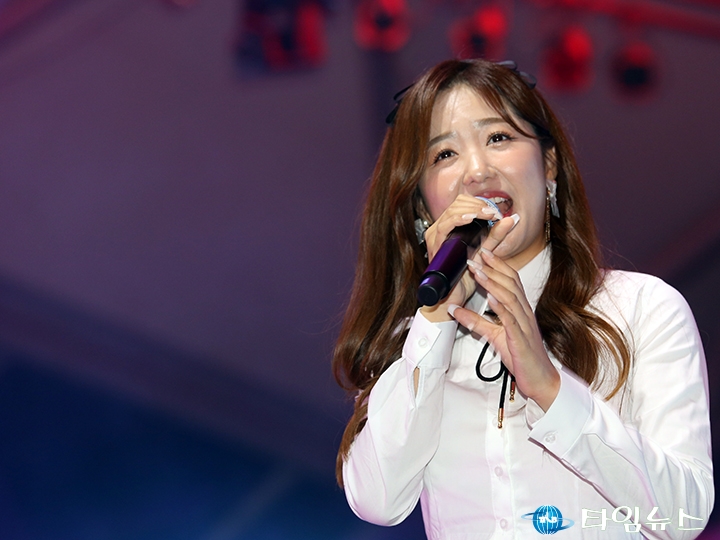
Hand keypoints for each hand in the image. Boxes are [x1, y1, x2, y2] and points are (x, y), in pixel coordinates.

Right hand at [420, 195, 512, 321]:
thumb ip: (496, 235)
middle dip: (477, 205)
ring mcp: (436, 236)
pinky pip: (444, 226)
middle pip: (457, 204)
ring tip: (486, 214)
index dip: (479, 203)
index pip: (463, 203)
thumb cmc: (467, 277)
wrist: (456, 297)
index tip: (495, 211)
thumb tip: (512, 218)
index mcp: (452, 228)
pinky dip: (458, 219)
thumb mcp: (486, 252)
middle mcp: (441, 229)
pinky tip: (470, 219)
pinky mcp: (434, 245)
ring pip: (451, 211)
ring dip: (471, 210)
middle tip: (493, 213)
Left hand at [448, 248, 559, 410]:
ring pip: (509, 299)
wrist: (540, 379)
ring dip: (493, 283)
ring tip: (479, 272)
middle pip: (510, 285)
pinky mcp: (520, 339)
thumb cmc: (520, 356)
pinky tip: (490, 298)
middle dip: (492, 269)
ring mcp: (524, 325)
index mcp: (519, 310)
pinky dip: (500, 307)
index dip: (497, 265)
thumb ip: (475, 322)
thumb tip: (454, 309)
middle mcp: (524, 313)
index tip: (483, 252)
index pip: (510, 281)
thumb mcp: (493, 336)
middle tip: (476, 256)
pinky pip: (510, 320)